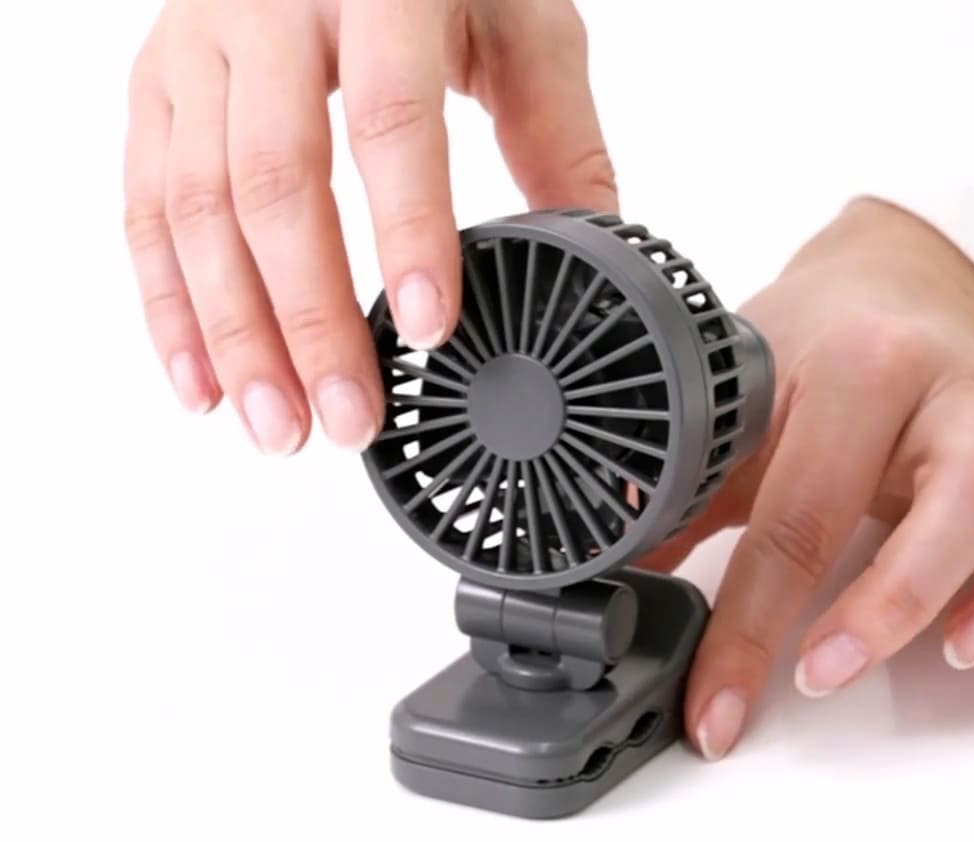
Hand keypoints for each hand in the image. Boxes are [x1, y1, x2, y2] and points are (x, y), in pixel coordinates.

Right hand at [124, 0, 615, 452]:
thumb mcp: (521, 19)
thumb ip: (558, 132)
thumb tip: (590, 250)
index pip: (390, 117)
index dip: (407, 233)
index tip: (428, 333)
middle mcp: (265, 5)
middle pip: (275, 181)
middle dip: (311, 320)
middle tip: (349, 421)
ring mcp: (196, 44)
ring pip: (197, 207)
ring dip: (238, 336)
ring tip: (282, 429)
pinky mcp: (155, 85)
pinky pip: (144, 206)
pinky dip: (170, 307)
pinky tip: (204, 385)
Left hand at [643, 198, 973, 758]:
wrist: (891, 284)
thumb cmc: (808, 352)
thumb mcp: (736, 416)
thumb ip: (681, 501)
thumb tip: (614, 585)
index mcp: (851, 370)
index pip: (796, 518)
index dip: (750, 630)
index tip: (716, 711)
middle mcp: (943, 387)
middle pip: (945, 498)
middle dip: (886, 602)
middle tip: (821, 676)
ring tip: (958, 652)